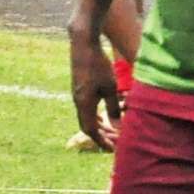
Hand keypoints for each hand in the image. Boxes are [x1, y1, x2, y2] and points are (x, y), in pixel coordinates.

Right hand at [69, 23, 120, 150]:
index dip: (101, 141)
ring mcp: (76, 95)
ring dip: (97, 126)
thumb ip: (113, 108)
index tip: (111, 148)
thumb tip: (117, 126)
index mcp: (84, 104)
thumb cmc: (98, 65)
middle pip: (86, 125)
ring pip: (85, 117)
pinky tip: (102, 113)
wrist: (83, 45)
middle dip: (100, 136)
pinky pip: (85, 108)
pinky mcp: (78, 88)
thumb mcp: (110, 87)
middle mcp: (78, 102)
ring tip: (109, 130)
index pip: (90, 130)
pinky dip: (94, 116)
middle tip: (112, 142)